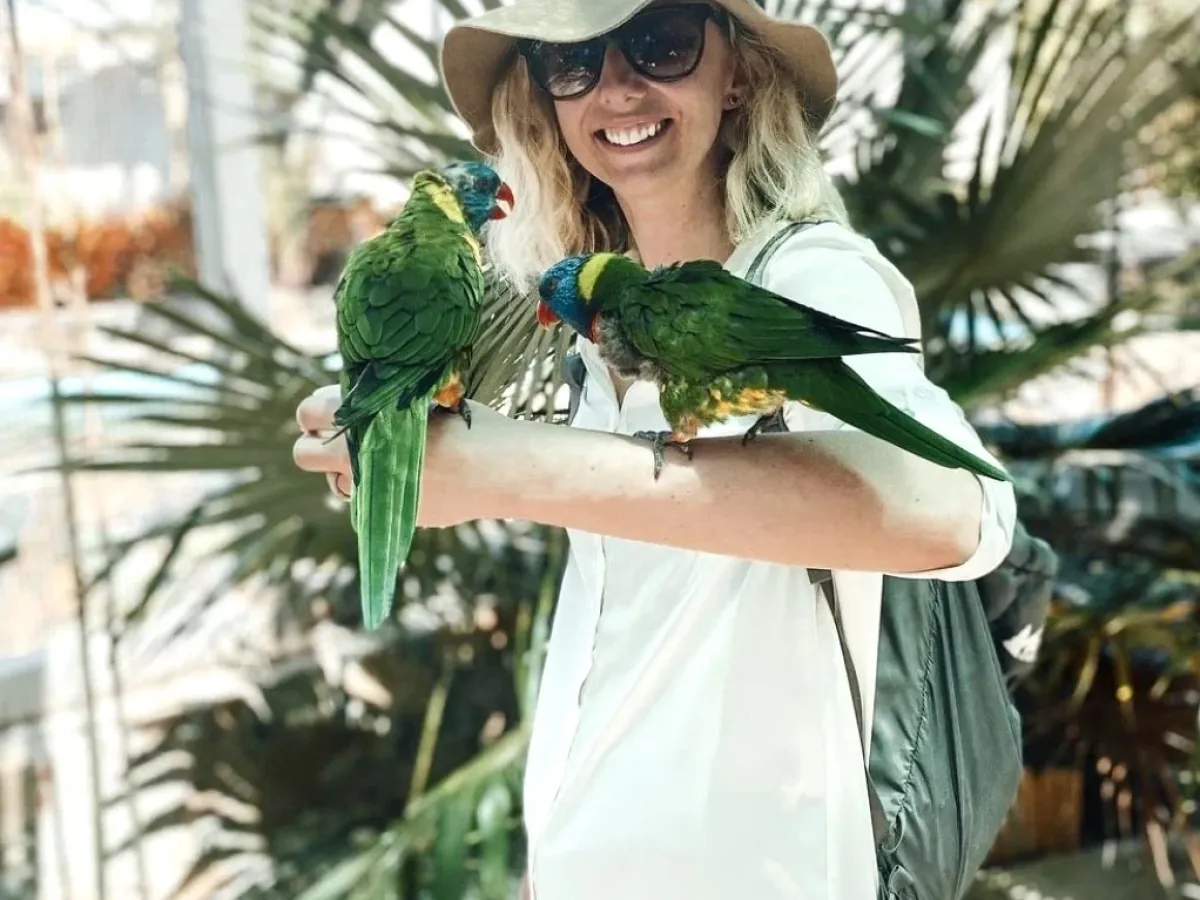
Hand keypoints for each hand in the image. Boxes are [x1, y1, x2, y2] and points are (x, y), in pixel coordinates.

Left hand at [292, 384, 513, 527]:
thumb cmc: (469, 426)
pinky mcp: (393, 516)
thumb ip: (385, 405)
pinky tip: (413, 478)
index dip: (318, 408)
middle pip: (304, 454)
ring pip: (337, 484)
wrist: (502, 470)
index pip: (311, 412)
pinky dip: (381, 491)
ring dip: (348, 471)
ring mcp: (375, 494)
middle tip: (339, 436)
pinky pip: (370, 503)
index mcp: (366, 423)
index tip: (332, 406)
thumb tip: (357, 402)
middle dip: (315, 444)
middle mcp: (361, 461)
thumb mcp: (425, 401)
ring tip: (382, 459)